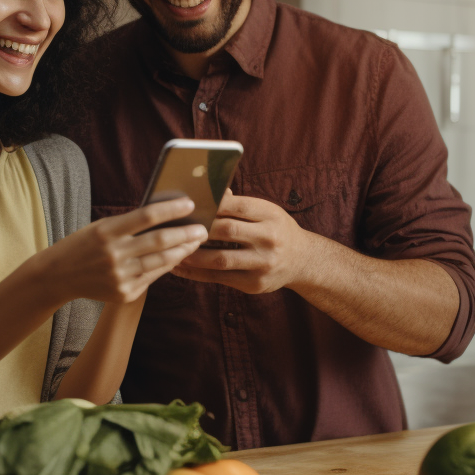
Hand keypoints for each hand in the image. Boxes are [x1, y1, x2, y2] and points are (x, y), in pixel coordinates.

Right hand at [37, 197, 207, 304]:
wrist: (59, 276)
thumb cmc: (84, 245)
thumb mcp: (100, 228)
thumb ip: (129, 224)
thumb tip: (166, 216)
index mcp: (106, 232)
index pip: (146, 216)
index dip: (171, 209)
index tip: (190, 202)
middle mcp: (113, 255)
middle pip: (159, 241)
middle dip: (186, 234)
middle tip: (202, 228)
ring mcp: (119, 277)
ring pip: (161, 261)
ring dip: (183, 251)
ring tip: (195, 242)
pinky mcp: (124, 293)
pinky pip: (153, 277)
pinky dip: (167, 266)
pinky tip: (177, 257)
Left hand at [172, 190, 306, 294]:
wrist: (303, 260)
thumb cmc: (277, 230)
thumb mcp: (266, 212)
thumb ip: (239, 205)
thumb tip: (210, 190)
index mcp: (270, 215)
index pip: (237, 207)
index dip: (210, 205)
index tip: (189, 204)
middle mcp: (269, 239)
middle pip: (226, 231)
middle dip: (198, 229)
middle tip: (174, 226)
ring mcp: (263, 263)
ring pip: (220, 258)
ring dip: (192, 255)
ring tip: (171, 249)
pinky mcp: (255, 284)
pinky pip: (220, 279)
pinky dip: (196, 274)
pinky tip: (180, 268)